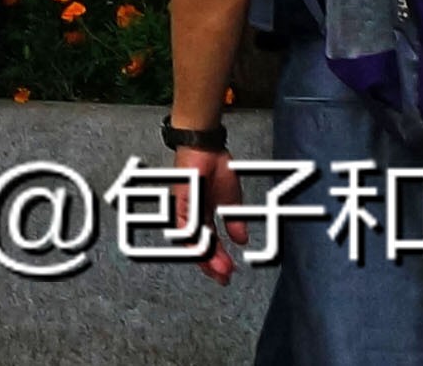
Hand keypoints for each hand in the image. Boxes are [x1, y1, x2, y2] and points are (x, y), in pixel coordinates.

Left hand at [174, 143, 241, 280]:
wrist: (207, 145)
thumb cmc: (215, 166)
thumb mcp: (231, 201)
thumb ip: (234, 221)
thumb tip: (241, 241)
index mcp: (203, 217)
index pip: (208, 245)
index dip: (217, 260)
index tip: (227, 274)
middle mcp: (191, 216)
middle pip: (197, 246)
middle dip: (211, 264)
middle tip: (223, 277)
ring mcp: (184, 208)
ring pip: (190, 240)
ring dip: (205, 255)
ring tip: (219, 268)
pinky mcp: (180, 199)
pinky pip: (184, 223)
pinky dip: (194, 237)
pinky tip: (204, 249)